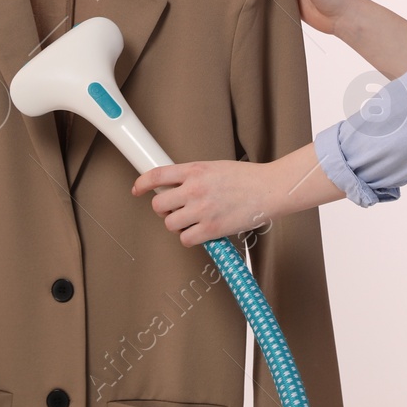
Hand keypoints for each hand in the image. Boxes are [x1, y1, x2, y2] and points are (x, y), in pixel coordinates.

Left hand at [131, 160, 279, 246]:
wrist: (269, 189)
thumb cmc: (245, 178)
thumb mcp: (214, 167)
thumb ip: (193, 175)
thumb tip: (173, 186)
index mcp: (194, 170)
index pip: (157, 175)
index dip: (142, 183)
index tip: (137, 189)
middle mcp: (194, 189)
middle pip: (158, 204)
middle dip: (164, 209)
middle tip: (175, 209)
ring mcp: (202, 210)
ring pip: (170, 224)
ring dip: (177, 225)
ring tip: (191, 221)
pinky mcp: (212, 229)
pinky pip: (186, 239)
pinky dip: (189, 238)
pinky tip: (199, 232)